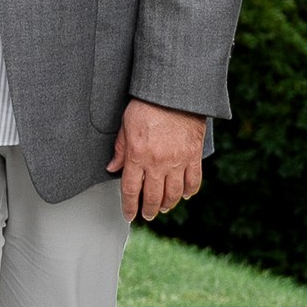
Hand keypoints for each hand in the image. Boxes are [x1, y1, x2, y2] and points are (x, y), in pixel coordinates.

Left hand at [107, 98, 204, 222]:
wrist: (175, 91)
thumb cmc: (148, 104)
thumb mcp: (126, 125)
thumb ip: (120, 149)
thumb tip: (113, 168)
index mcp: (138, 155)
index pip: (131, 190)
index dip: (129, 206)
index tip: (129, 214)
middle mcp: (158, 163)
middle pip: (153, 197)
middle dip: (149, 210)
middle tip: (147, 215)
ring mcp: (178, 161)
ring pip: (173, 194)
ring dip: (168, 205)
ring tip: (164, 208)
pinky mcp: (194, 155)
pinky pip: (193, 181)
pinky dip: (188, 191)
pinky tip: (184, 194)